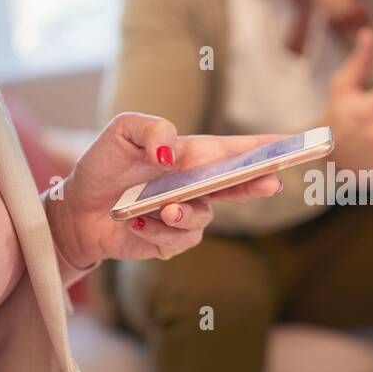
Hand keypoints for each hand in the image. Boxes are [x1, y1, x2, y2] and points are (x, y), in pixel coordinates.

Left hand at [45, 113, 284, 268]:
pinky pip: (177, 239)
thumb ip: (151, 130)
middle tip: (272, 181)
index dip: (270, 148)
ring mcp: (186, 215)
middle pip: (240, 186)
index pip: (239, 150)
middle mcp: (197, 186)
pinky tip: (136, 221)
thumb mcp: (121, 132)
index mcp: (193, 156)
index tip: (298, 144)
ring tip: (162, 207)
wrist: (75, 211)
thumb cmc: (103, 167)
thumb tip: (173, 157)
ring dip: (185, 213)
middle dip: (258, 183)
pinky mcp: (171, 242)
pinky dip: (155, 229)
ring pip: (204, 218)